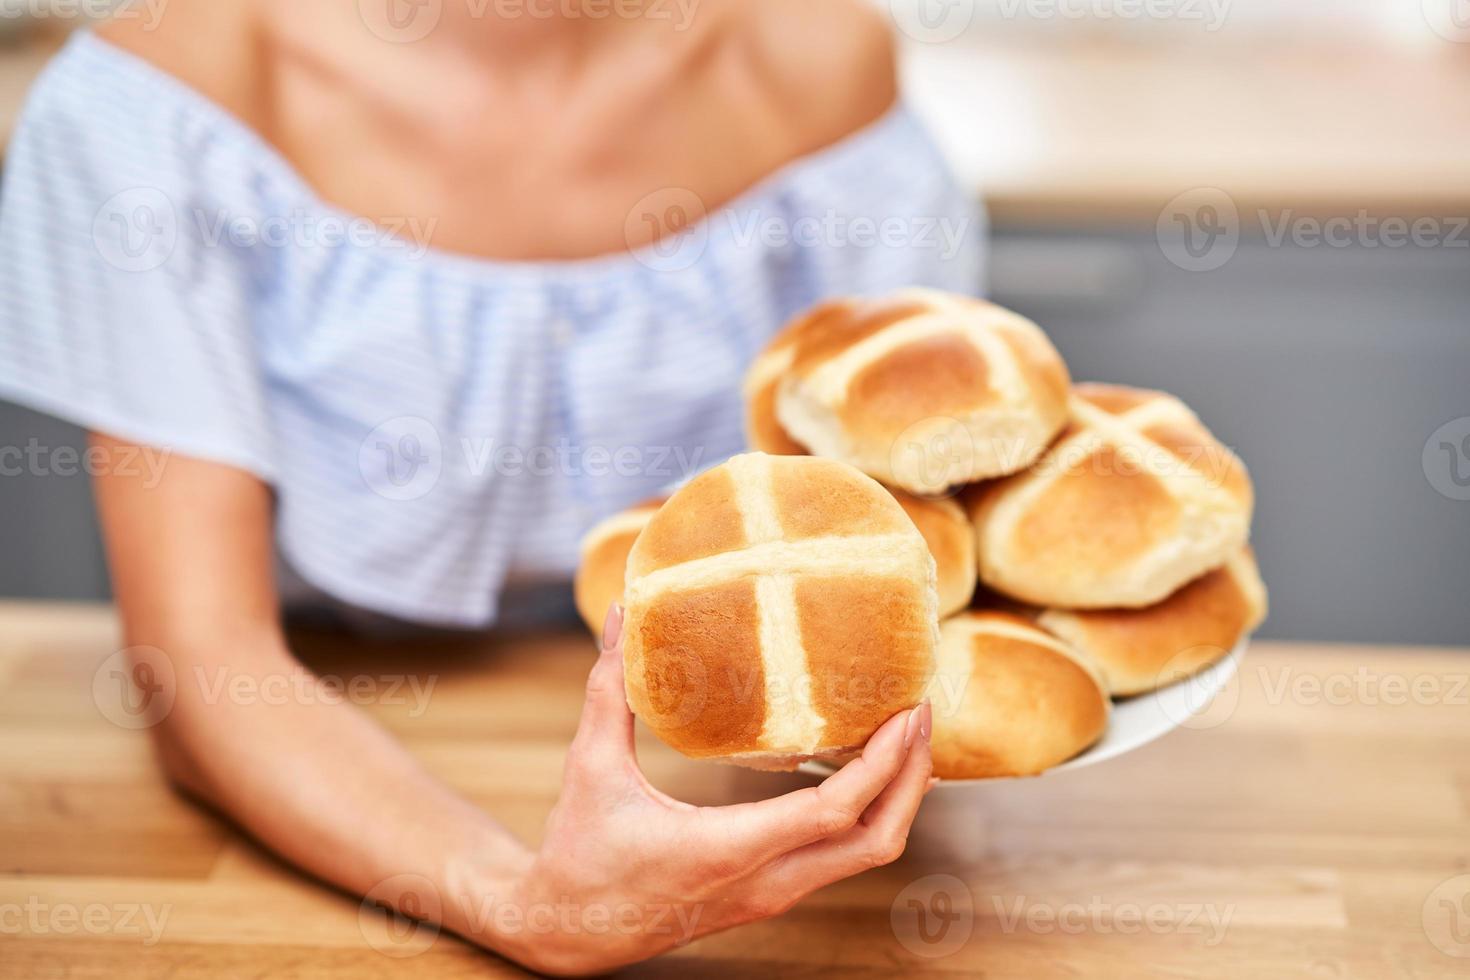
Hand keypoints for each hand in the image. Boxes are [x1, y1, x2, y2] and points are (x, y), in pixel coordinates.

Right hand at [499, 605, 933, 975]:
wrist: (570, 934)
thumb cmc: (579, 852)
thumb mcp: (590, 766)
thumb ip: (608, 690)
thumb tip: (615, 614)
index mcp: (728, 850)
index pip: (833, 814)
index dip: (882, 765)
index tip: (907, 714)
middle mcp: (765, 881)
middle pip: (875, 842)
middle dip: (911, 777)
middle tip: (921, 713)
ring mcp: (773, 893)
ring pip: (867, 855)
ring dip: (898, 797)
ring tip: (908, 735)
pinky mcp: (772, 893)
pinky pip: (844, 856)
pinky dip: (871, 814)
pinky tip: (870, 771)